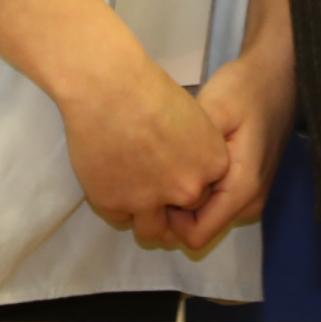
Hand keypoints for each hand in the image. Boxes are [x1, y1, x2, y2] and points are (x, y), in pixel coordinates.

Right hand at [58, 43, 228, 240]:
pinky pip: (119, 218)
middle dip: (169, 204)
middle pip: (183, 213)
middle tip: (151, 184)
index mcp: (211, 165)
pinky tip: (111, 181)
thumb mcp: (193, 118)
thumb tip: (185, 165)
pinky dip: (116, 205)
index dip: (188, 183)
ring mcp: (149, 202)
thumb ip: (195, 151)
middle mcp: (186, 189)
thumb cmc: (150, 90)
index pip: (206, 192)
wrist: (109, 90)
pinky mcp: (114, 205)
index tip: (174, 172)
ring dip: (145, 218)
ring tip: (134, 199)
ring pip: (152, 232)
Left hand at [140, 0, 296, 257]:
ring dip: (182, 198)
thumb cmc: (245, 89)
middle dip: (172, 209)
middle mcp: (250, 203)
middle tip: (155, 169)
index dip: (167, 219)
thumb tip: (162, 182)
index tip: (153, 185)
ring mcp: (250, 196)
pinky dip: (194, 189)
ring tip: (169, 161)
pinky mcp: (246, 186)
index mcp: (242, 189)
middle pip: (196, 229)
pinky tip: (185, 159)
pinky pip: (212, 202)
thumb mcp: (215, 109)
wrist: (279, 74)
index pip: (194, 236)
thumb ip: (191, 148)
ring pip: (203, 217)